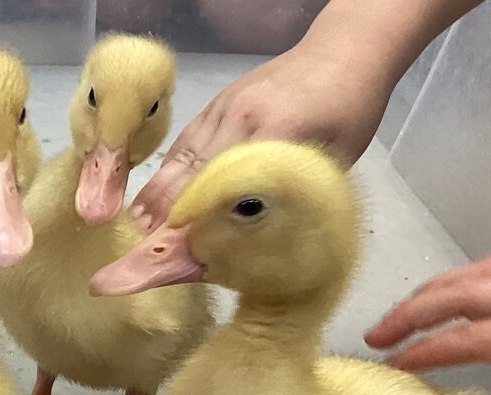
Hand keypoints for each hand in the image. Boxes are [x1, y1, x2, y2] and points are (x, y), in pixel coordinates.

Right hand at [129, 41, 392, 230]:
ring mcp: (222, 106)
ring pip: (181, 154)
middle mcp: (240, 115)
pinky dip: (167, 169)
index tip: (180, 248)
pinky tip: (153, 192)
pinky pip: (185, 140)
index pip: (226, 180)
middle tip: (148, 244)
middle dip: (167, 208)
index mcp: (275, 128)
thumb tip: (261, 232)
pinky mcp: (217, 104)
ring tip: (139, 223)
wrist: (344, 51)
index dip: (200, 216)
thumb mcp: (337, 157)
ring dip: (158, 190)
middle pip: (192, 169)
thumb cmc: (351, 108)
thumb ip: (299, 190)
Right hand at [365, 252, 490, 394]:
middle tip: (377, 333)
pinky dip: (473, 272)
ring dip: (436, 289)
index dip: (426, 350)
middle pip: (463, 295)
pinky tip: (467, 280)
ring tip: (408, 307)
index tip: (394, 365)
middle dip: (411, 314)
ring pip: (480, 272)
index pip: (473, 338)